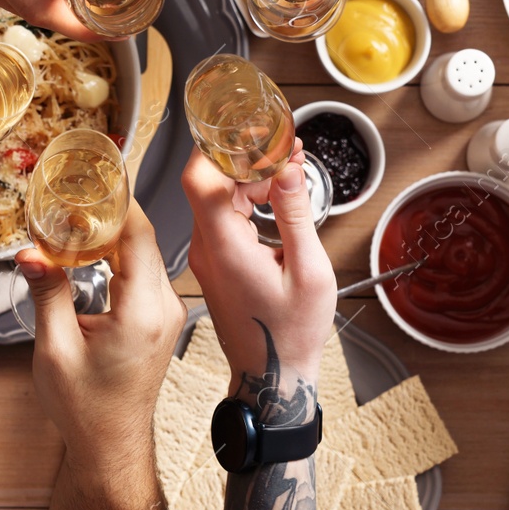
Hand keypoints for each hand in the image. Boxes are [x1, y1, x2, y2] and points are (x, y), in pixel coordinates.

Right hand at [15, 203, 184, 479]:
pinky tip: (93, 253)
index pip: (139, 237)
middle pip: (143, 240)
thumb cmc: (88, 408)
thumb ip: (47, 294)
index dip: (118, 204)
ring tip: (77, 223)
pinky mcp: (161, 317)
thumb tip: (31, 253)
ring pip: (145, 254)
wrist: (111, 443)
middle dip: (109, 217)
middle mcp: (164, 308)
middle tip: (74, 198)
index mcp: (142, 313)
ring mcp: (168, 313)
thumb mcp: (55, 349)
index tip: (95, 182)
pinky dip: (120, 256)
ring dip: (113, 237)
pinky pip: (145, 272)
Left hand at [180, 146, 335, 379]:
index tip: (258, 133)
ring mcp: (207, 256)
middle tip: (288, 151)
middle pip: (210, 181)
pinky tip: (275, 199)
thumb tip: (287, 168)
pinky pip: (222, 217)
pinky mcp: (214, 262)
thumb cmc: (290, 334)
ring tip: (289, 174)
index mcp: (224, 248)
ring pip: (216, 197)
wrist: (272, 377)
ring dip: (250, 179)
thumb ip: (295, 214)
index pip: (200, 178)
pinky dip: (247, 200)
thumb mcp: (308, 271)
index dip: (222, 147)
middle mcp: (206, 248)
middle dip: (247, 158)